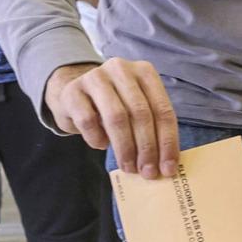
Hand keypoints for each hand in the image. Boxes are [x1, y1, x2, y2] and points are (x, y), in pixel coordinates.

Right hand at [46, 58, 179, 178]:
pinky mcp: (73, 91)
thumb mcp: (135, 107)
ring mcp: (95, 77)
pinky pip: (88, 121)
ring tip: (128, 167)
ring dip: (125, 148)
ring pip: (116, 117)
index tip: (168, 168)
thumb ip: (151, 127)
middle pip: (140, 113)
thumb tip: (165, 163)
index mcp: (144, 71)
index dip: (167, 142)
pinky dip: (97, 139)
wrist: (73, 93)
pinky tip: (101, 145)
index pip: (163, 109)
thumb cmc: (112, 105)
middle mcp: (121, 68)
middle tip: (147, 172)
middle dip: (146, 147)